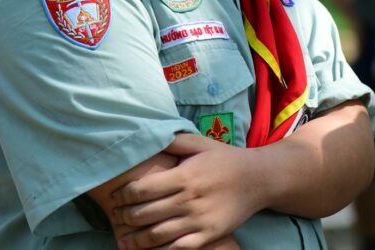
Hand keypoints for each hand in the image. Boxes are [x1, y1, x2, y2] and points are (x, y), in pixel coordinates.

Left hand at [111, 134, 262, 248]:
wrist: (259, 179)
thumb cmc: (226, 159)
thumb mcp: (202, 144)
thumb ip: (174, 141)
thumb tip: (148, 136)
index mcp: (185, 175)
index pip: (143, 189)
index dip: (123, 195)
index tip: (115, 197)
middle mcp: (190, 199)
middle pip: (145, 213)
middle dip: (124, 216)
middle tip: (116, 216)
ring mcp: (199, 220)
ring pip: (157, 235)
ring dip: (135, 238)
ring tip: (124, 238)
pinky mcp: (208, 235)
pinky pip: (176, 249)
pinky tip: (147, 249)